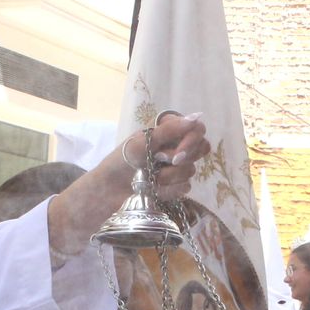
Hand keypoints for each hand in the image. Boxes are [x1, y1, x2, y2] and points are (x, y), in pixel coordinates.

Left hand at [46, 113, 210, 255]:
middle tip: (162, 162)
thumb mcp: (143, 141)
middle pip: (201, 149)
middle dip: (182, 158)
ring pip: (190, 171)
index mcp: (167, 133)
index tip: (177, 152)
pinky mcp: (173, 189)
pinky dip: (168, 190)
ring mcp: (175, 170)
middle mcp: (174, 149)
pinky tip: (154, 190)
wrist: (108, 193)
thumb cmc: (120, 162)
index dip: (192, 140)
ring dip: (169, 176)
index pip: (197, 129)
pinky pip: (184, 188)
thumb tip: (197, 116)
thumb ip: (170, 129)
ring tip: (150, 178)